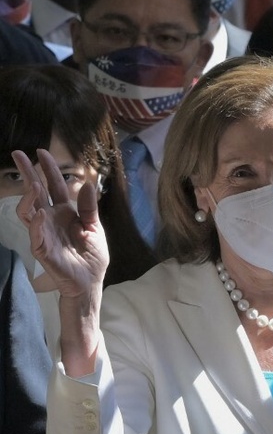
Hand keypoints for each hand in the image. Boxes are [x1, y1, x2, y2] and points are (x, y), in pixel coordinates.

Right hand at [12, 149, 108, 298]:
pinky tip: (41, 213)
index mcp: (65, 212)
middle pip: (35, 193)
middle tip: (18, 154)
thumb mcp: (95, 228)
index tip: (41, 152)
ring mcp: (44, 233)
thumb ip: (89, 208)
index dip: (48, 170)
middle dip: (27, 173)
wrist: (90, 281)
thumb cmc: (91, 255)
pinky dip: (37, 224)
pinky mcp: (44, 250)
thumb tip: (87, 183)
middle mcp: (51, 219)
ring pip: (29, 212)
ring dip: (30, 197)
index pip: (54, 186)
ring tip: (34, 185)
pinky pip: (35, 236)